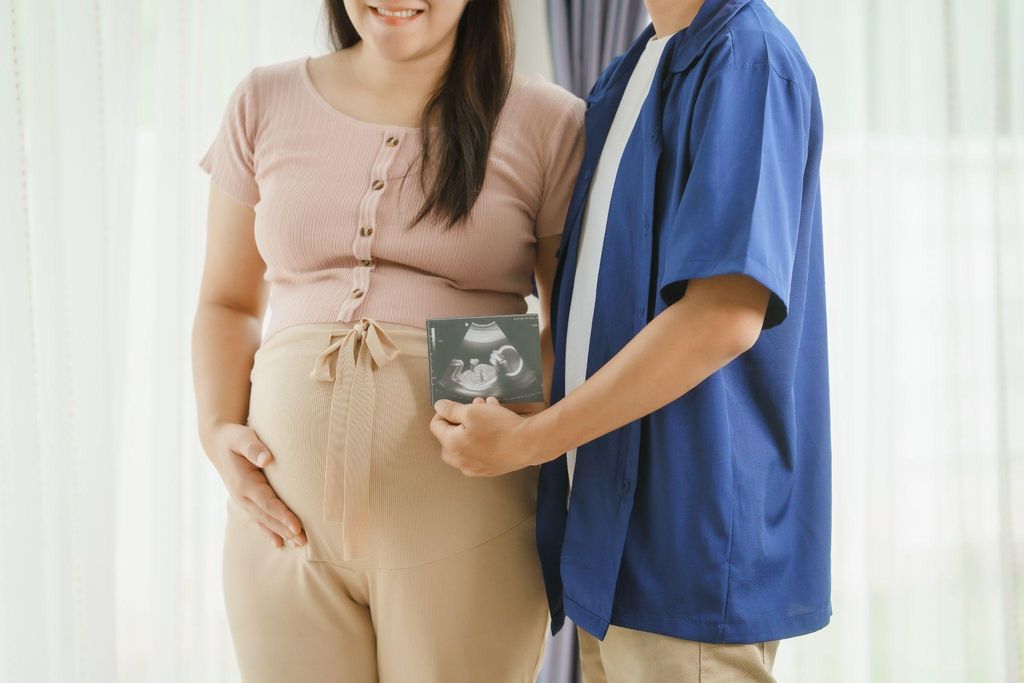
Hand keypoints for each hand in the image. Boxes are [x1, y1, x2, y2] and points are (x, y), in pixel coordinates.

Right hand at [202, 422, 306, 548]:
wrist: (218, 443)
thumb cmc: (235, 438)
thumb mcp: (242, 437)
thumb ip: (254, 447)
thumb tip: (267, 459)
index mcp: (243, 483)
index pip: (267, 503)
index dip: (282, 516)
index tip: (297, 526)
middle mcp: (241, 496)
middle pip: (267, 518)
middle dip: (285, 530)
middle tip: (304, 542)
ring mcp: (241, 501)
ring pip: (263, 522)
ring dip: (280, 534)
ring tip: (298, 545)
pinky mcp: (244, 502)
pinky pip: (257, 520)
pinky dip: (268, 532)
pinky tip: (279, 544)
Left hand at [429, 397, 552, 476]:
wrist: (527, 444)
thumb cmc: (499, 428)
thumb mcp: (471, 411)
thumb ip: (451, 409)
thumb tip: (439, 407)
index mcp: (451, 446)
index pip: (435, 426)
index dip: (443, 411)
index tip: (456, 405)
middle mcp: (460, 461)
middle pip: (449, 437)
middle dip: (459, 420)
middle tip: (472, 409)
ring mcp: (475, 468)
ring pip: (467, 443)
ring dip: (473, 426)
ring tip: (488, 411)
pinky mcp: (490, 469)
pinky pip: (480, 451)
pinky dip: (483, 439)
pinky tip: (496, 425)